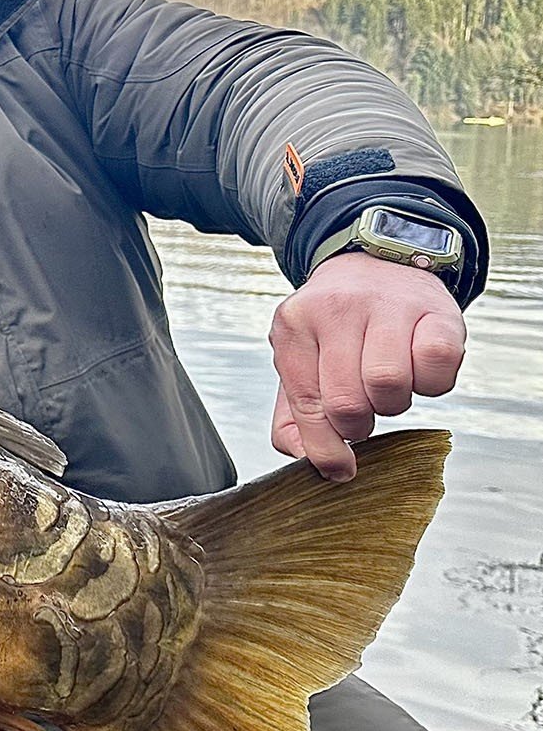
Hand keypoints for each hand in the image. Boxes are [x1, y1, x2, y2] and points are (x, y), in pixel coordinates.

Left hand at [268, 252, 464, 481]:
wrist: (377, 263)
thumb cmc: (335, 326)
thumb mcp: (299, 362)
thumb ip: (293, 418)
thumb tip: (313, 460)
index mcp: (293, 324)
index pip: (307, 403)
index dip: (325, 447)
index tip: (339, 467)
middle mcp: (336, 308)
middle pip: (347, 400)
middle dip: (358, 425)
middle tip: (364, 412)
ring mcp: (388, 304)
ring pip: (389, 384)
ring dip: (393, 404)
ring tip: (386, 389)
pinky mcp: (436, 309)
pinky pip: (437, 364)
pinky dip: (432, 384)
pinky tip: (417, 372)